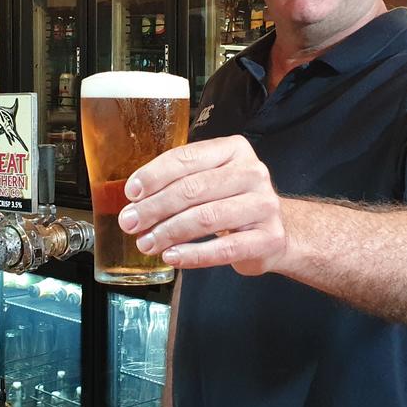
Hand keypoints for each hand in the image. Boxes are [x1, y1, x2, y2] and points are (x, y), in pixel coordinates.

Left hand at [117, 135, 287, 275]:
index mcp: (234, 150)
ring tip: (146, 243)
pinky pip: (224, 249)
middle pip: (193, 189)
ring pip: (206, 218)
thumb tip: (135, 200)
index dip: (154, 175)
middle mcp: (252, 173)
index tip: (131, 193)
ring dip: (169, 232)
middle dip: (155, 207)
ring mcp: (263, 205)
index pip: (187, 157)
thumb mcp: (210, 179)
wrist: (276, 230)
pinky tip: (172, 256)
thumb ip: (178, 181)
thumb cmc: (232, 201)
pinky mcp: (268, 238)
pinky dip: (193, 255)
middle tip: (130, 222)